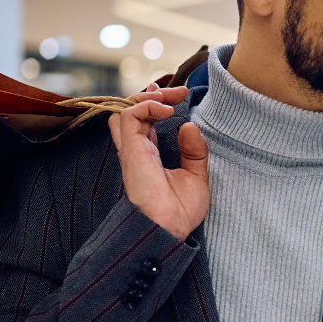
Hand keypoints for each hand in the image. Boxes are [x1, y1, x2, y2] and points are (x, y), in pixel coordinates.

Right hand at [107, 84, 207, 240]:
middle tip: (180, 92)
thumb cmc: (179, 211)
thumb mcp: (195, 176)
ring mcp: (132, 150)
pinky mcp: (131, 151)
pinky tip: (167, 111)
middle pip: (134, 112)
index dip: (156, 104)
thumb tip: (190, 125)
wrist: (169, 229)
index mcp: (149, 155)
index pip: (144, 121)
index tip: (177, 95)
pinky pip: (129, 117)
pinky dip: (147, 107)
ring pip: (127, 110)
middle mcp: (137, 150)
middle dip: (155, 96)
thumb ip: (194, 151)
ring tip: (171, 98)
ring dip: (149, 98)